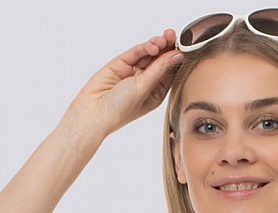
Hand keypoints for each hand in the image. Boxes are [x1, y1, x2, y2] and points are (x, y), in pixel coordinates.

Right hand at [64, 29, 184, 138]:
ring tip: (163, 39)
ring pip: (149, 54)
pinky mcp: (121, 63)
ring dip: (158, 44)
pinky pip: (136, 52)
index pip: (170, 72)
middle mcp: (146, 82)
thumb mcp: (144, 89)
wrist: (93, 112)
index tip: (184, 47)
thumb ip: (159, 70)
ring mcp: (133, 72)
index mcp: (156, 93)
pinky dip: (145, 47)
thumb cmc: (120, 109)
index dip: (177, 59)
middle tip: (174, 36)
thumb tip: (177, 55)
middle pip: (161, 60)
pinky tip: (153, 45)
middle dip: (168, 47)